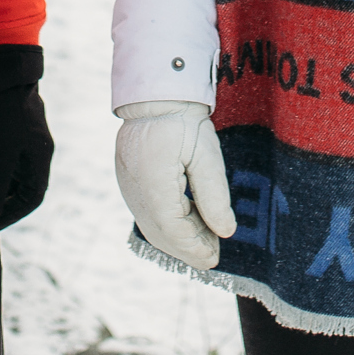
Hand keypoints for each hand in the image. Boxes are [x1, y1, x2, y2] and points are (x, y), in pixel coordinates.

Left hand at [0, 43, 54, 228]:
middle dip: (0, 199)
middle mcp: (35, 145)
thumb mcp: (0, 154)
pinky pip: (1, 148)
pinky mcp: (10, 117)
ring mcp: (24, 130)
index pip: (31, 198)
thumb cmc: (4, 112)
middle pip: (20, 183)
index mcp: (39, 156)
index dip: (12, 215)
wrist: (5, 67)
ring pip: (9, 165)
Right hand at [114, 100, 235, 269]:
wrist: (156, 97)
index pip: (173, 228)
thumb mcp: (207, 156)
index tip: (215, 257)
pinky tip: (187, 224)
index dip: (194, 247)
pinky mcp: (128, 181)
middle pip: (160, 232)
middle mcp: (134, 188)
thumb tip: (225, 232)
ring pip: (151, 226)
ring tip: (205, 242)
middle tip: (213, 256)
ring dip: (177, 240)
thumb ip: (214, 196)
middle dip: (187, 249)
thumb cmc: (183, 121)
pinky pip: (146, 213)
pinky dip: (167, 226)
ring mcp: (127, 186)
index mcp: (153, 182)